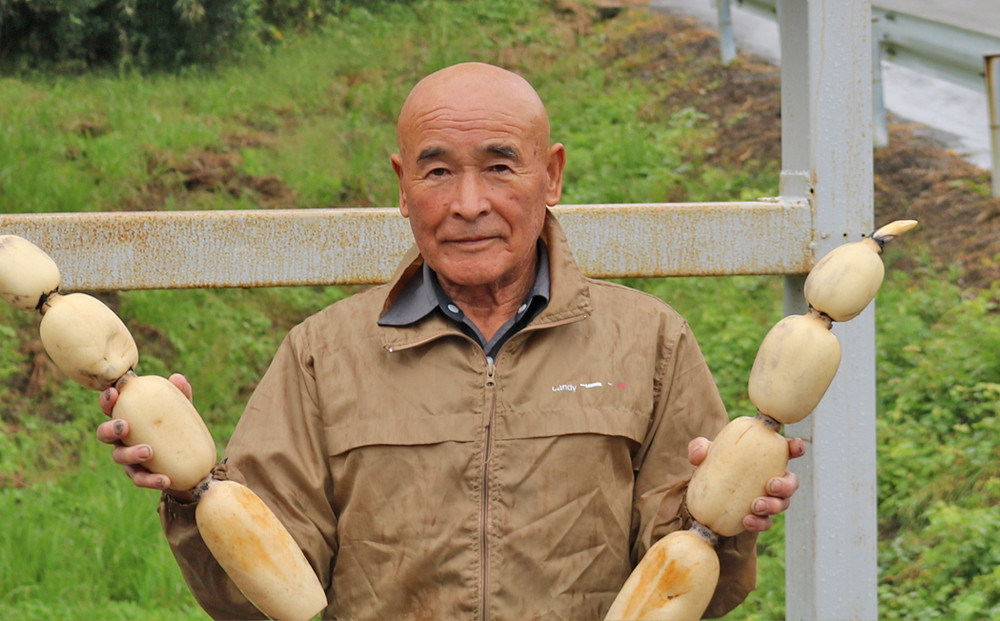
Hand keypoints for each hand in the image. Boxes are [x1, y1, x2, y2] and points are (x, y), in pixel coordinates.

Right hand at [96, 373, 194, 500]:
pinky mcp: (141, 476)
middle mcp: (123, 438)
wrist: (193, 463)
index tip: (114, 394)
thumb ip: (181, 395)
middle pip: (105, 433)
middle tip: (124, 426)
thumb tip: (177, 378)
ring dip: (131, 454)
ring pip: (119, 457)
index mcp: (130, 418)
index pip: (112, 407)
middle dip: (110, 429)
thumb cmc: (180, 429)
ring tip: (148, 452)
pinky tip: (165, 479)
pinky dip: (151, 479)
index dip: (107, 400)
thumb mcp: (183, 411)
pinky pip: (140, 479)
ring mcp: (129, 458)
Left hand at [687, 435, 805, 532]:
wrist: (704, 503)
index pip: (787, 450)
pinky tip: (747, 521)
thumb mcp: (703, 457)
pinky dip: (759, 523)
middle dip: (786, 485)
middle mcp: (771, 480)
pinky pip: (766, 523)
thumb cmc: (712, 470)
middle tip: (771, 485)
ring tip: (756, 506)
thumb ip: (699, 449)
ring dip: (773, 505)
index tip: (793, 447)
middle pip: (791, 482)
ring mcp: (767, 500)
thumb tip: (699, 454)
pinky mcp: (759, 519)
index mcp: (764, 459)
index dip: (795, 447)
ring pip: (783, 504)